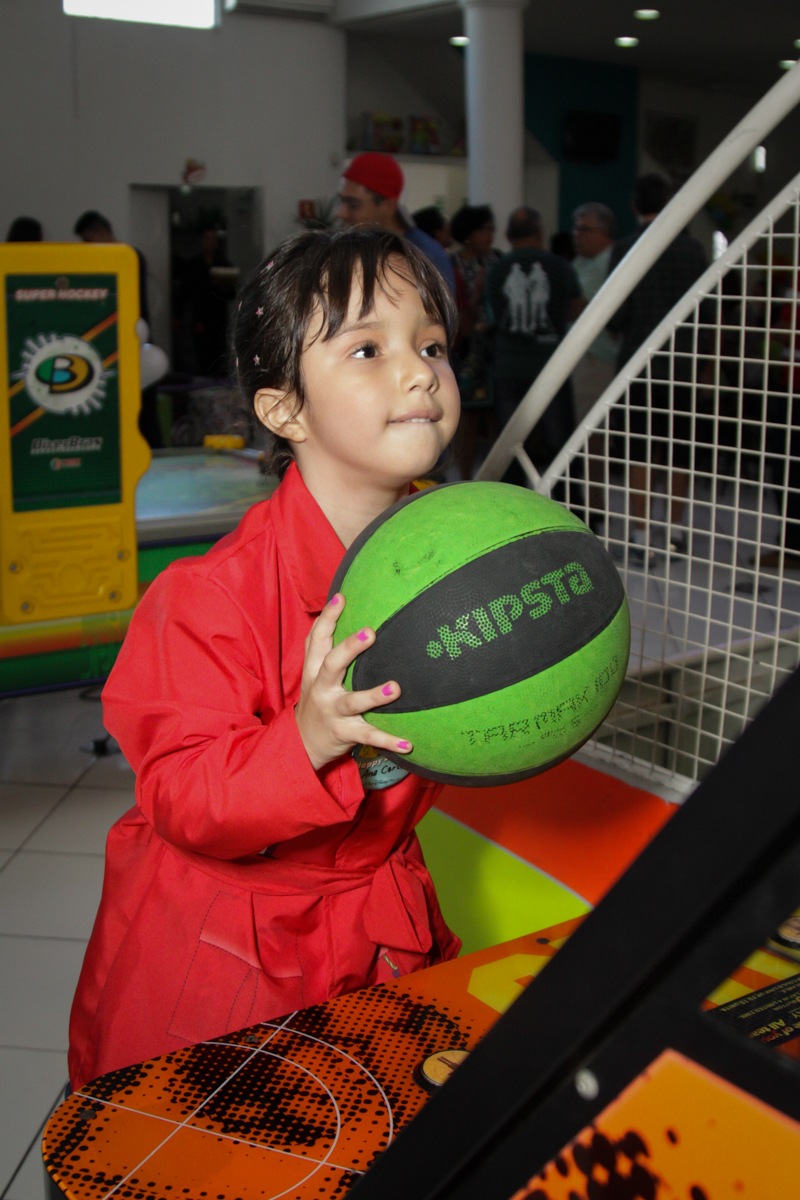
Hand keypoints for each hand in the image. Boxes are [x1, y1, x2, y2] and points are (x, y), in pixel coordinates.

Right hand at [295, 594, 411, 772]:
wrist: (302, 742)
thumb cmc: (316, 699)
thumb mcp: (313, 672)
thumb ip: (323, 645)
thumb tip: (339, 602)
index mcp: (314, 670)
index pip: (317, 639)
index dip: (328, 618)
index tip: (341, 598)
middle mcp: (321, 688)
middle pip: (332, 664)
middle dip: (350, 648)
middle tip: (371, 632)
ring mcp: (333, 711)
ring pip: (353, 702)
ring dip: (374, 695)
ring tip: (396, 688)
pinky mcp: (345, 733)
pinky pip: (368, 736)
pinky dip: (388, 741)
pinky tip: (408, 744)